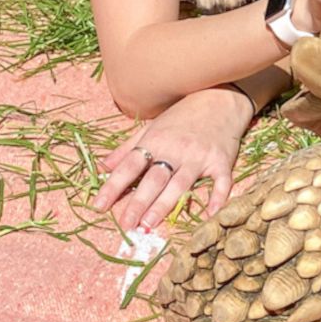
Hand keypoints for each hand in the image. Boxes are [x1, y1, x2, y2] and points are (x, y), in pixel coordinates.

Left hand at [90, 88, 251, 230]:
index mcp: (155, 140)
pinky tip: (209, 216)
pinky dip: (217, 198)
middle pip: (154, 179)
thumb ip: (127, 148)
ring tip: (149, 224)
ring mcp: (199, 156)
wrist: (220, 98)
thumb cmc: (182, 114)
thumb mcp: (151, 127)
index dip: (113, 185)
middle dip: (138, 202)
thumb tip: (102, 167)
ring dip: (164, 205)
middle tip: (126, 224)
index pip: (130, 166)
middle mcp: (176, 149)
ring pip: (180, 184)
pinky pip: (220, 182)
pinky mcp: (221, 161)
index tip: (99, 205)